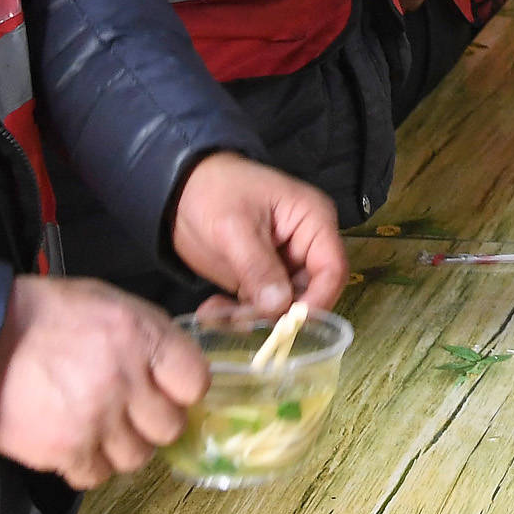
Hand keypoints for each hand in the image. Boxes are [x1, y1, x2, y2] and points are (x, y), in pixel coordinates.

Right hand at [0, 275, 202, 488]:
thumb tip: (173, 372)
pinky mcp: (65, 450)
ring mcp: (97, 419)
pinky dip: (86, 465)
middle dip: (152, 423)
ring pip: (136, 458)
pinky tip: (73, 444)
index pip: (195, 382)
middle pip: (169, 427)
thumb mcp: (108, 303)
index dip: (182, 390)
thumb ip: (147, 337)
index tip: (168, 392)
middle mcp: (126, 379)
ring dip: (120, 448)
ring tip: (98, 429)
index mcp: (143, 335)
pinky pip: (95, 476)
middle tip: (130, 414)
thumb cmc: (42, 316)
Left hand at [169, 151, 348, 313]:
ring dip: (252, 317)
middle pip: (309, 292)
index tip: (289, 325)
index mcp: (312, 221)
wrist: (180, 188)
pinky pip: (260, 306)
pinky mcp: (261, 278)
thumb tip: (280, 307)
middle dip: (277, 313)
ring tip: (216, 314)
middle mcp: (305, 245)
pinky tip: (212, 311)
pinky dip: (238, 314)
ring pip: (282, 305)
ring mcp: (283, 263)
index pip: (332, 269)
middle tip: (238, 320)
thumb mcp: (234, 227)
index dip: (317, 300)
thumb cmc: (214, 192)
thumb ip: (258, 267)